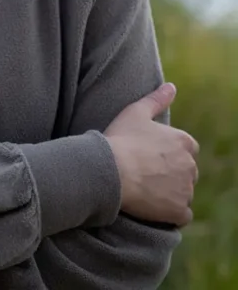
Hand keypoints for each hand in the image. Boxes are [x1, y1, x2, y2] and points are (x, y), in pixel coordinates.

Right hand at [104, 83, 199, 226]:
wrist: (111, 170)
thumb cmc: (121, 138)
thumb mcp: (136, 111)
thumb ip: (157, 99)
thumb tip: (172, 87)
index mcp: (183, 141)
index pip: (187, 149)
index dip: (169, 153)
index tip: (151, 156)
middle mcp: (190, 165)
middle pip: (186, 172)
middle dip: (172, 173)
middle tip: (146, 173)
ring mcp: (186, 190)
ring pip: (184, 193)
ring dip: (171, 193)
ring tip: (146, 190)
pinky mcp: (179, 211)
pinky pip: (182, 215)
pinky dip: (172, 214)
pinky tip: (154, 207)